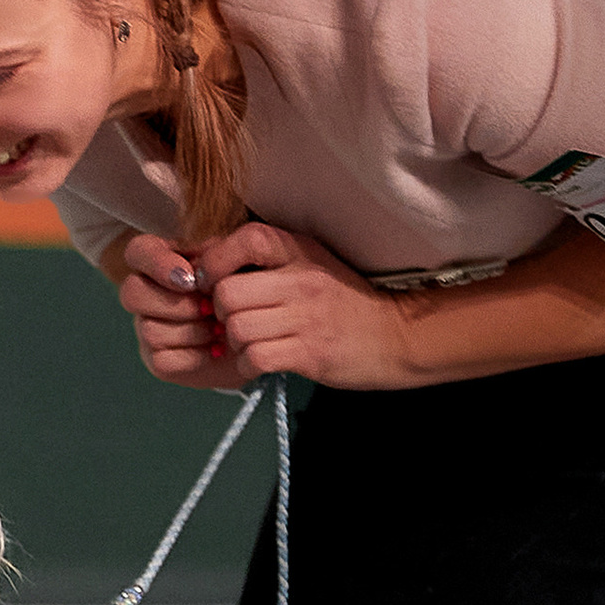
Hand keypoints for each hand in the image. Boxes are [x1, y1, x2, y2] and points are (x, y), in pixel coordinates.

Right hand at [116, 233, 245, 389]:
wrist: (260, 330)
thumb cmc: (246, 285)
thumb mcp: (237, 261)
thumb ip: (215, 255)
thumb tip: (196, 271)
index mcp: (161, 258)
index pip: (138, 251)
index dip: (158, 264)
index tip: (191, 279)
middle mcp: (145, 292)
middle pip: (132, 293)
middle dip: (176, 304)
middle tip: (210, 309)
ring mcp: (147, 326)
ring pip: (149, 329)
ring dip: (192, 331)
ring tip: (221, 328)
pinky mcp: (157, 359)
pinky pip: (163, 360)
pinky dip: (195, 355)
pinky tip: (217, 348)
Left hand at [196, 221, 422, 388]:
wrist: (396, 336)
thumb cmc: (345, 301)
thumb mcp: (311, 264)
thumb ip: (268, 260)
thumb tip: (208, 263)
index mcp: (301, 251)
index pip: (247, 239)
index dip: (216, 260)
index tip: (211, 280)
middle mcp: (302, 280)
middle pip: (228, 292)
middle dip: (220, 311)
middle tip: (232, 319)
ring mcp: (307, 318)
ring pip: (238, 328)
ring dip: (234, 342)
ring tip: (250, 342)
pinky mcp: (311, 353)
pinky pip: (256, 358)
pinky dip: (248, 365)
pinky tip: (260, 361)